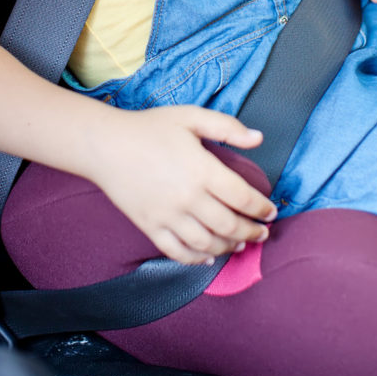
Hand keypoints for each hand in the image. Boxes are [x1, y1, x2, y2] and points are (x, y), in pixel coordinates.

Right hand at [89, 105, 276, 264]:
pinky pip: (178, 252)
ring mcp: (168, 216)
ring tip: (240, 242)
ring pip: (208, 243)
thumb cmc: (149, 128)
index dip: (262, 208)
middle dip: (252, 232)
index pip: (243, 197)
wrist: (106, 145)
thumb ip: (226, 127)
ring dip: (229, 247)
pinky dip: (197, 259)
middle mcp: (188, 198)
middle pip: (230, 226)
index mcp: (202, 170)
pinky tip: (208, 255)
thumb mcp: (190, 117)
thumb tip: (258, 138)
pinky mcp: (150, 227)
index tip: (271, 212)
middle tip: (262, 233)